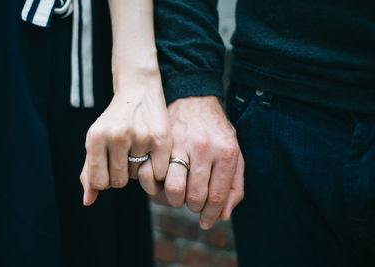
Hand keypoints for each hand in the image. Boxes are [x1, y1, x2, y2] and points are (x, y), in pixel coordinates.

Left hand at [80, 70, 170, 204]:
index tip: (110, 169)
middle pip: (119, 182)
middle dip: (122, 174)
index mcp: (96, 137)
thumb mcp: (97, 140)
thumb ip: (90, 171)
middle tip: (126, 156)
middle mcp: (117, 135)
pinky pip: (158, 173)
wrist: (138, 90)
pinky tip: (153, 153)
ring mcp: (140, 136)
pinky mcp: (161, 139)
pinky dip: (156, 169)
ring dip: (139, 169)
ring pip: (138, 177)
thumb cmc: (115, 120)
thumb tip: (87, 201)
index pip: (99, 182)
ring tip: (139, 148)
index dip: (105, 181)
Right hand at [155, 96, 243, 228]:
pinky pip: (152, 173)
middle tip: (192, 202)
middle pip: (194, 196)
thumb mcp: (235, 153)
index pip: (216, 195)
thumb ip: (234, 185)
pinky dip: (154, 185)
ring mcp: (180, 143)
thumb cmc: (216, 131)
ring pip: (173, 188)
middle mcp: (203, 147)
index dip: (210, 215)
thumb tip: (222, 215)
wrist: (195, 100)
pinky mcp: (161, 142)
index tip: (205, 222)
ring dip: (174, 199)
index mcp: (225, 152)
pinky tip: (161, 183)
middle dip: (192, 206)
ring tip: (178, 193)